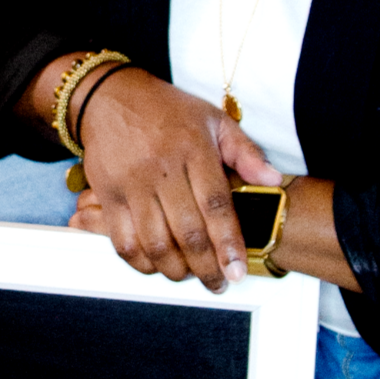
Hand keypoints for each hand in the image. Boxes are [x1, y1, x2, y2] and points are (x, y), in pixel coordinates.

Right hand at [67, 66, 279, 291]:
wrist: (109, 96)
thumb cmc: (165, 109)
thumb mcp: (213, 119)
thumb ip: (244, 152)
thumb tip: (272, 180)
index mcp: (193, 149)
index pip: (215, 205)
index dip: (229, 243)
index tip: (237, 270)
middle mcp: (162, 168)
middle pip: (188, 232)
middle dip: (206, 267)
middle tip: (217, 283)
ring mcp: (131, 182)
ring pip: (154, 242)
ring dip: (174, 269)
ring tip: (188, 275)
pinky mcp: (107, 193)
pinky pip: (122, 239)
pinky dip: (139, 262)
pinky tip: (154, 265)